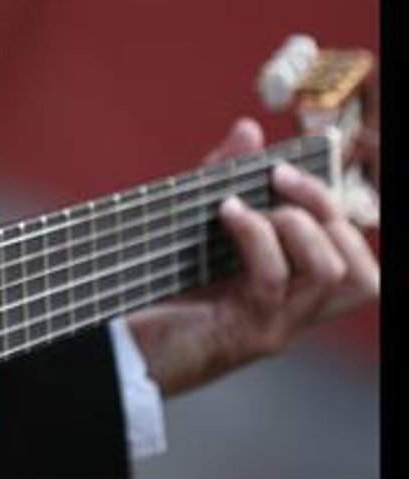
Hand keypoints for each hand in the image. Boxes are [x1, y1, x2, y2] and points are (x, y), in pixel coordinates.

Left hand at [127, 117, 379, 398]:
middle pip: (361, 270)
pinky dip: (255, 235)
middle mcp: (296, 313)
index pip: (351, 255)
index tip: (295, 162)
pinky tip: (225, 214)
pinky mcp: (247, 335)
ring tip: (247, 207)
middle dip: (326, 207)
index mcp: (293, 290)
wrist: (117, 350)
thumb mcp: (194, 224)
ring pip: (333, 273)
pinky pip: (272, 279)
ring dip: (296, 224)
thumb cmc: (154, 287)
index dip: (336, 206)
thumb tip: (249, 128)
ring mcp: (278, 327)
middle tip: (278, 177)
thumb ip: (223, 176)